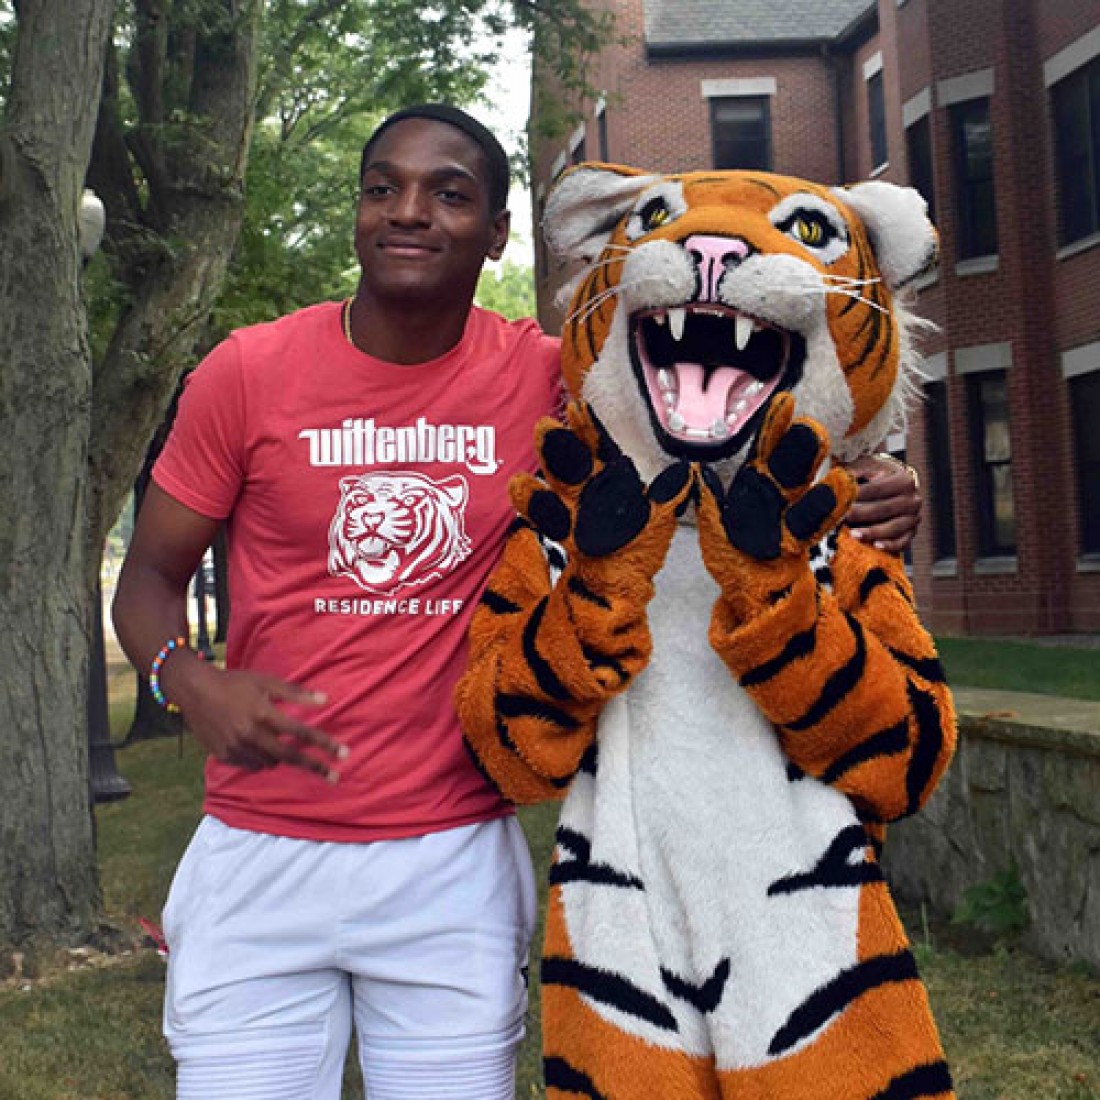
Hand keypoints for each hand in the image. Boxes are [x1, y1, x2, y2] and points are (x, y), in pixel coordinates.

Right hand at [163, 655, 346, 781]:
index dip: (325, 744)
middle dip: (315, 767)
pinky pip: (252, 765)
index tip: (345, 754)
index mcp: (263, 713)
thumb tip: (326, 700)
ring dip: (282, 757)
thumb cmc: (235, 682)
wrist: (194, 690)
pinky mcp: (224, 756)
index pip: (301, 733)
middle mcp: (250, 734)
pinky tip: (257, 744)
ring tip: (278, 741)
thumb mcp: (266, 681)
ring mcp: (235, 747)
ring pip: (270, 763)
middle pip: (290, 757)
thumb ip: (296, 692)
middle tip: (335, 777)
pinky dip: (261, 758)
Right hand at [511, 401, 693, 581]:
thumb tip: (687, 471)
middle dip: (560, 447)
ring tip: (532, 460)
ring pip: (554, 487)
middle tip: (547, 427)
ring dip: (545, 472)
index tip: (577, 408)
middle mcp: (586, 491)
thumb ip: (669, 495)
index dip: (588, 429)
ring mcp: (569, 512)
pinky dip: (534, 504)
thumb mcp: (659, 518)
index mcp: (610, 480)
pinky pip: (546, 518)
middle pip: (572, 463)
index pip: (598, 448)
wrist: (619, 583)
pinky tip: (521, 486)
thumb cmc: (636, 547)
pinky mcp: (560, 535)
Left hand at [697, 395, 853, 618]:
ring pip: (807, 494)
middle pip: (792, 466)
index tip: (786, 401)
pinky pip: (812, 526)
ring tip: (833, 465)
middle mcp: (778, 497)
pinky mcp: (799, 544)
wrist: (748, 590)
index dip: (775, 427)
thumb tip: (696, 471)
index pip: (767, 449)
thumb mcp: (712, 523)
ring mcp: (792, 519)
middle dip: (801, 448)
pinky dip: (825, 508)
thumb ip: (708, 498)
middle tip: (810, 428)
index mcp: (756, 485)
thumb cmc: (731, 556)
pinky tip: (841, 485)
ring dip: (818, 480)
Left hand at [844, 453, 921, 554]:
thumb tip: (841, 479)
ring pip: (893, 528)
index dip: (858, 495)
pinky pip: (902, 542)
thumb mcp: (866, 466)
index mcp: (904, 480)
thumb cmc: (875, 475)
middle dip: (861, 514)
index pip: (878, 489)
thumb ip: (855, 472)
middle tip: (843, 517)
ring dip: (872, 532)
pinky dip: (889, 545)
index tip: (841, 500)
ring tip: (853, 534)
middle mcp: (913, 499)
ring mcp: (914, 517)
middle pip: (884, 509)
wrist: (892, 485)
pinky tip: (875, 546)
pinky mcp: (911, 533)